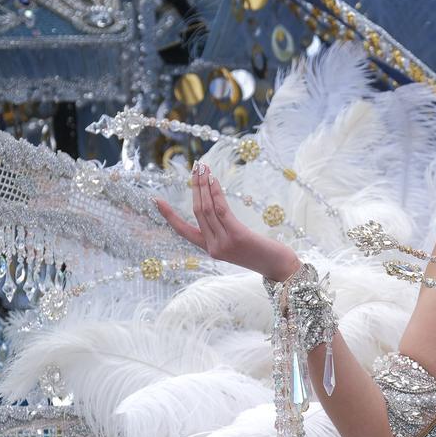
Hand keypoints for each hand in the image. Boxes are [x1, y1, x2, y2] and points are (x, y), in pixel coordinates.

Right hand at [154, 162, 301, 281]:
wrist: (279, 267)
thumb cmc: (262, 253)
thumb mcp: (238, 243)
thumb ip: (225, 230)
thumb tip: (218, 207)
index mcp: (210, 249)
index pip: (183, 231)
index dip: (169, 215)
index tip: (156, 200)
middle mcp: (213, 247)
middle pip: (197, 212)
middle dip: (194, 188)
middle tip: (194, 169)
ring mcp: (223, 243)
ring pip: (207, 210)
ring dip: (203, 186)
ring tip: (203, 169)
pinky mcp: (236, 236)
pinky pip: (222, 211)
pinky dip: (216, 194)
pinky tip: (214, 180)